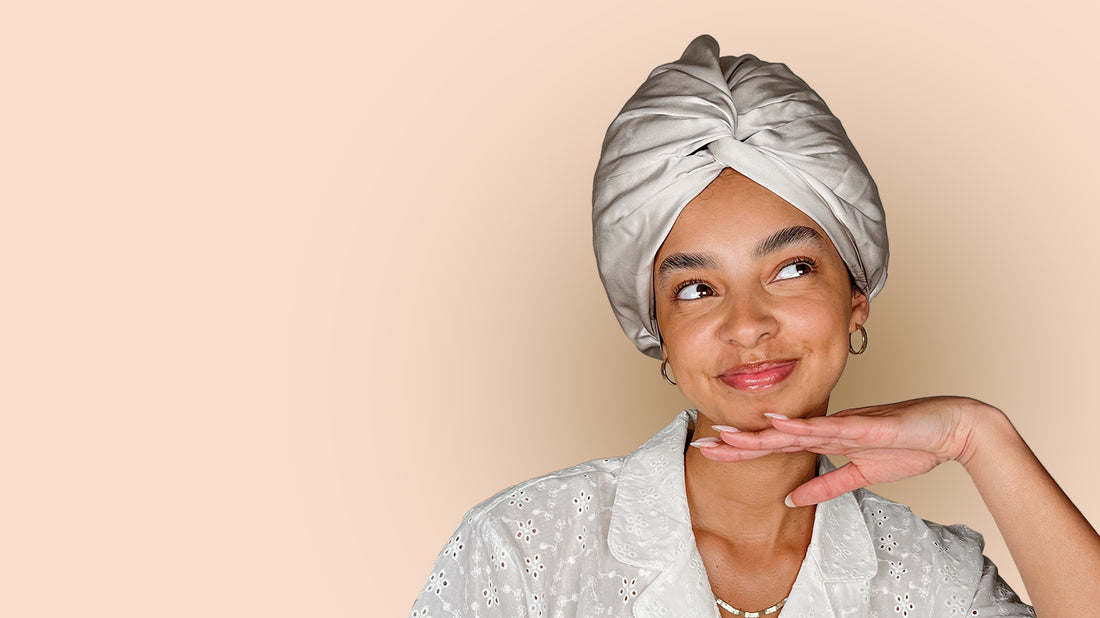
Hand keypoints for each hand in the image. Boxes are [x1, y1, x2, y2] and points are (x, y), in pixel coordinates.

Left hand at [700, 396, 997, 505]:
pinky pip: (829, 428)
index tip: (712, 450)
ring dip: (759, 434)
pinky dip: (802, 426)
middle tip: (701, 444)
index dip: (743, 449)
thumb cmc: (910, 445)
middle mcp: (829, 427)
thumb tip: (791, 500)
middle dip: (738, 442)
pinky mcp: (865, 426)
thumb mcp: (861, 474)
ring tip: (727, 435)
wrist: (952, 430)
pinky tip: (778, 424)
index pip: (776, 446)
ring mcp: (845, 425)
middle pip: (774, 437)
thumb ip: (826, 486)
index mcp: (826, 438)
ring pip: (793, 431)